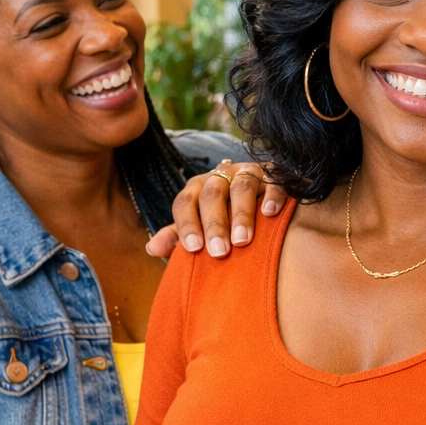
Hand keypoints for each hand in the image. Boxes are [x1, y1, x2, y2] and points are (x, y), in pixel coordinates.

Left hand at [147, 160, 286, 257]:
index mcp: (197, 188)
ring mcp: (248, 172)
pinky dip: (272, 196)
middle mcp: (220, 176)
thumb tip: (151, 248)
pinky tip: (270, 214)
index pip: (185, 202)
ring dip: (241, 214)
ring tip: (242, 240)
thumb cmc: (224, 217)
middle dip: (214, 224)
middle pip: (212, 195)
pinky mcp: (275, 175)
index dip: (187, 224)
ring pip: (242, 187)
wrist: (259, 194)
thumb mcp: (198, 225)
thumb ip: (177, 236)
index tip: (194, 248)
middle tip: (219, 252)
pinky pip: (274, 182)